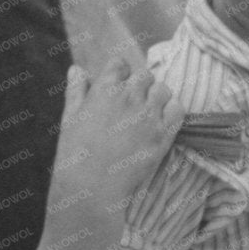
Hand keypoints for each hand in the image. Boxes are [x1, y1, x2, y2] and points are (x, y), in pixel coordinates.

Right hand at [49, 58, 185, 210]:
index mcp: (104, 89)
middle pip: (145, 75)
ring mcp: (148, 115)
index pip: (120, 63)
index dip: (120, 73)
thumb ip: (76, 90)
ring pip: (163, 89)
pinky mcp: (163, 134)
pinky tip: (162, 122)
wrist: (92, 186)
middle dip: (140, 85)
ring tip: (148, 114)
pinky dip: (173, 111)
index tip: (118, 86)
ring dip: (157, 97)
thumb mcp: (70, 118)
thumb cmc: (75, 153)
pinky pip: (178, 109)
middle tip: (134, 103)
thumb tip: (78, 69)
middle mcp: (129, 97)